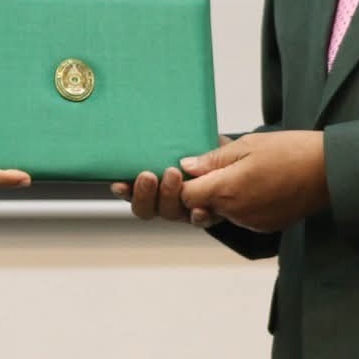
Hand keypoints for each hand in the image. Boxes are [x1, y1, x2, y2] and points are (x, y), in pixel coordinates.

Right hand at [109, 134, 234, 224]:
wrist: (239, 161)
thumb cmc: (206, 146)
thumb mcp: (190, 137)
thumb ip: (176, 140)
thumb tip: (161, 138)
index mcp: (155, 183)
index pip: (132, 190)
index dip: (124, 190)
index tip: (119, 184)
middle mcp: (166, 199)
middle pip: (146, 209)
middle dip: (144, 194)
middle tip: (148, 176)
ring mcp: (186, 209)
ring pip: (169, 213)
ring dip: (168, 197)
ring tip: (173, 175)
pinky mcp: (209, 214)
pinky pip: (200, 220)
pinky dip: (198, 216)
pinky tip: (200, 207)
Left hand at [177, 131, 327, 233]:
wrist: (329, 170)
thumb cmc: (290, 151)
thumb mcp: (247, 144)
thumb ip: (213, 159)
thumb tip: (186, 166)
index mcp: (227, 190)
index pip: (185, 197)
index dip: (181, 184)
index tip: (187, 169)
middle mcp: (236, 213)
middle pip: (200, 208)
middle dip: (198, 192)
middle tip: (210, 169)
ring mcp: (251, 222)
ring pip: (220, 213)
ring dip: (219, 197)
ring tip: (235, 172)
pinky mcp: (265, 226)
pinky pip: (240, 217)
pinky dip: (238, 204)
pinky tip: (252, 184)